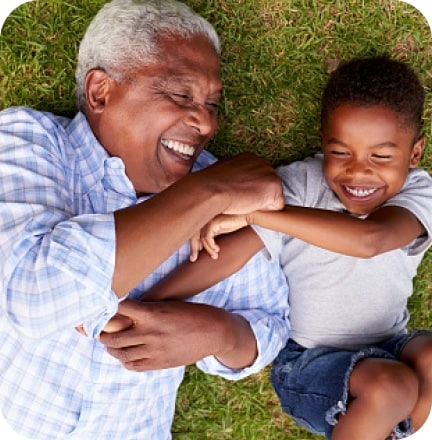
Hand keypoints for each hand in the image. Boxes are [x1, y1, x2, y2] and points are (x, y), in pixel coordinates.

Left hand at [99, 299, 231, 370]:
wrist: (215, 332)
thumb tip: (125, 313)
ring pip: (121, 354)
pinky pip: (134, 366)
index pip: (118, 309)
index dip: (107, 309)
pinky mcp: (159, 363)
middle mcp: (149, 333)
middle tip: (100, 331)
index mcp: (152, 313)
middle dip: (103, 334)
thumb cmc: (193, 313)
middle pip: (113, 337)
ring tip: (110, 345)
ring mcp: (154, 351)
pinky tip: (126, 356)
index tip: (103, 308)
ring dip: (112, 349)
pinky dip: (125, 361)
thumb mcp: (169, 305)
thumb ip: (147, 310)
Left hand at [190, 214, 248, 260]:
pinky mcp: (213, 222)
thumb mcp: (221, 230)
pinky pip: (207, 237)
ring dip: (208, 249)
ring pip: (202, 238)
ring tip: (215, 256)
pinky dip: (211, 245)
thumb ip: (212, 236)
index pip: (193, 233)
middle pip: (193, 235)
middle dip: (193, 248)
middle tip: (194, 259)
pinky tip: (217, 249)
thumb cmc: (235, 222)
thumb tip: (204, 247)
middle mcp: (205, 219)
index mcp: (205, 220)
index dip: (193, 245)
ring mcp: (208, 220)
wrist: (246, 215)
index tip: (193, 257)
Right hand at [200, 153, 282, 213]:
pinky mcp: (275, 187)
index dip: (249, 190)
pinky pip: (277, 206)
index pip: (258, 179)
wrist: (210, 190)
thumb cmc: (210, 185)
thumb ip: (234, 176)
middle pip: (268, 187)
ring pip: (273, 197)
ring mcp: (270, 174)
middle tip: (240, 199)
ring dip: (261, 203)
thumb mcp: (223, 173)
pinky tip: (251, 206)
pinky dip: (266, 211)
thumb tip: (232, 184)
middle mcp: (262, 162)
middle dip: (258, 196)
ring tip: (243, 202)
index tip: (237, 193)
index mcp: (249, 158)